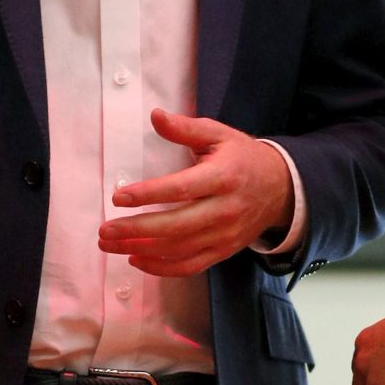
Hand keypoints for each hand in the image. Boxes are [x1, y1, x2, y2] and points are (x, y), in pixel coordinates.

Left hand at [98, 110, 295, 275]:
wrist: (280, 189)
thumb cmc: (243, 158)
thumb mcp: (219, 135)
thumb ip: (185, 128)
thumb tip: (156, 116)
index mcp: (222, 177)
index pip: (180, 189)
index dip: (148, 194)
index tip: (119, 197)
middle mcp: (224, 210)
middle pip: (175, 227)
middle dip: (136, 230)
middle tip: (105, 231)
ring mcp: (224, 235)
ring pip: (178, 250)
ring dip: (141, 250)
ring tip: (110, 245)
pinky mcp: (222, 251)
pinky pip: (189, 266)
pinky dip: (161, 268)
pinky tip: (136, 259)